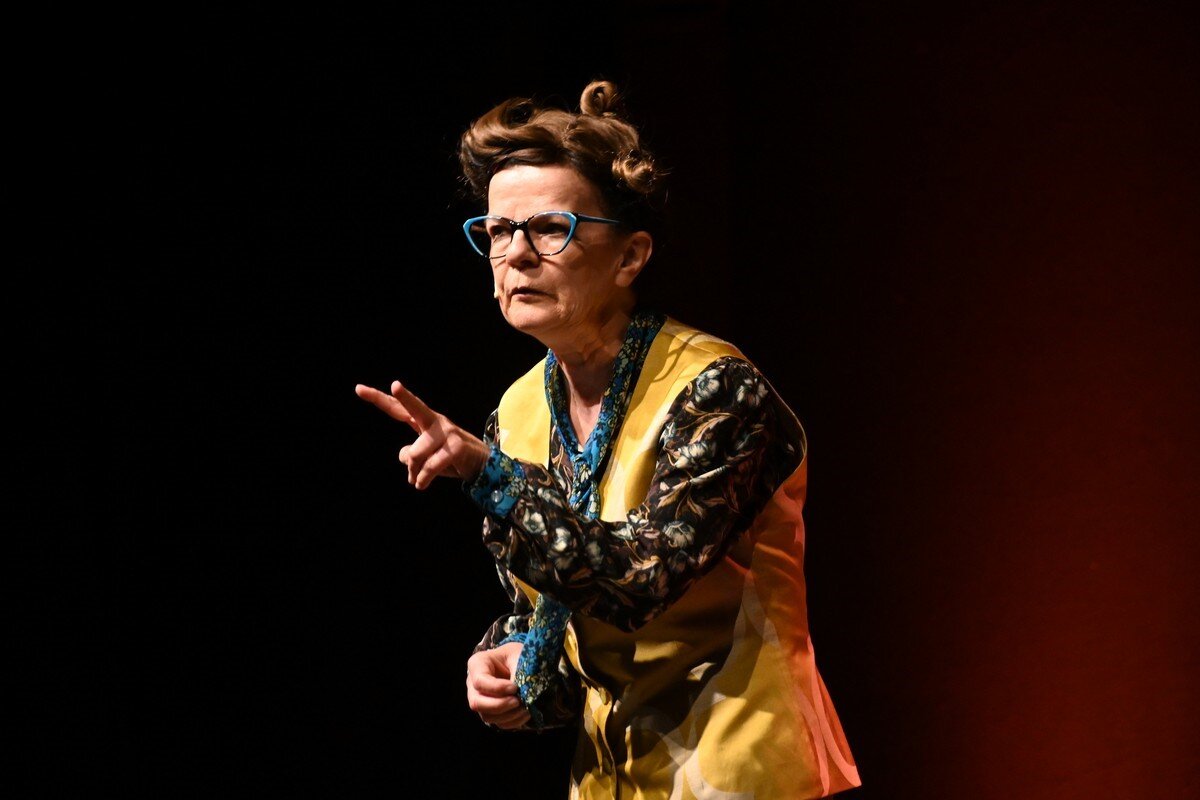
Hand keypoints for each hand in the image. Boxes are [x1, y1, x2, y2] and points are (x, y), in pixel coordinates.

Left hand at [355, 380, 489, 488]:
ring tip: (416, 480)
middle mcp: (435, 422)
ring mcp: (447, 433)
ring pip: (416, 453)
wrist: (481, 466)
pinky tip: (421, 484)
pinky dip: (423, 479)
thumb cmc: (449, 458)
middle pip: (416, 407)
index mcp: (424, 422)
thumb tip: (406, 457)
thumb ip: (410, 455)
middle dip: (404, 397)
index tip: (358, 389)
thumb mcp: (425, 458)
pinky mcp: (456, 447)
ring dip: (414, 471)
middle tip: (394, 385)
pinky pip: (430, 466)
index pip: (399, 409)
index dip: (379, 399)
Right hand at [466, 642, 530, 729]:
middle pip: (477, 703)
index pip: (479, 681)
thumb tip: (521, 693)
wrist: (521, 661)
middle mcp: (474, 684)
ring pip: (487, 716)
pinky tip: (526, 712)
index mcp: (477, 664)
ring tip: (526, 706)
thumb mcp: (518, 656)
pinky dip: (513, 721)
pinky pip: (498, 723)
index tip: (515, 687)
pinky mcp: (491, 711)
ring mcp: (481, 699)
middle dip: (499, 705)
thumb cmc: (517, 655)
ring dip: (508, 715)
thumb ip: (518, 672)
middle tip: (518, 701)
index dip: (497, 688)